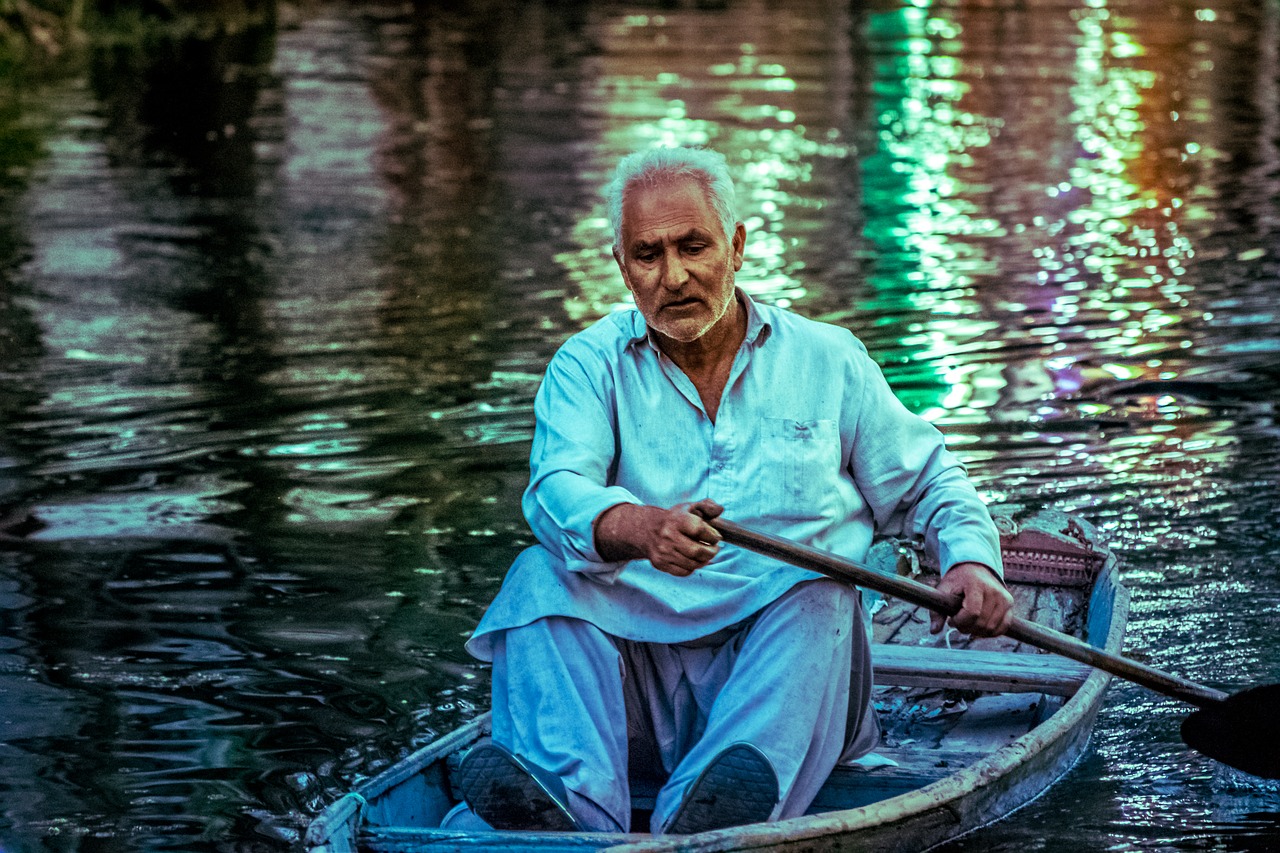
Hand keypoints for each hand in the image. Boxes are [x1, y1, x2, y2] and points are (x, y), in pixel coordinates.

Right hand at [594, 499, 723, 576]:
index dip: (713, 535)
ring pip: (692, 563)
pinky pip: (684, 571)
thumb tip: (720, 510)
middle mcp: (667, 536)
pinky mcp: (660, 563)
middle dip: (712, 552)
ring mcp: (663, 551)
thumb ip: (707, 506)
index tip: (716, 537)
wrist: (646, 530)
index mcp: (676, 519)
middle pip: (697, 551)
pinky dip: (693, 567)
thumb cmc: (674, 519)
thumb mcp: (689, 508)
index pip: (700, 529)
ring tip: (706, 555)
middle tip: (715, 549)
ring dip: (704, 561)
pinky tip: (694, 560)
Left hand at [930, 562, 1013, 637]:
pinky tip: (979, 627)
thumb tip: (934, 631)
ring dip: (977, 632)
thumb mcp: (944, 590)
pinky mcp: (1010, 604)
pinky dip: (990, 632)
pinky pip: (1003, 627)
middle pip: (981, 623)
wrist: (975, 568)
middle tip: (958, 623)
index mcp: (976, 584)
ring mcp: (1004, 597)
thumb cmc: (958, 581)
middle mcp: (994, 590)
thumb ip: (937, 611)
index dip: (960, 622)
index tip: (952, 620)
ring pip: (991, 628)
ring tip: (968, 623)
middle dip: (966, 628)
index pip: (972, 613)